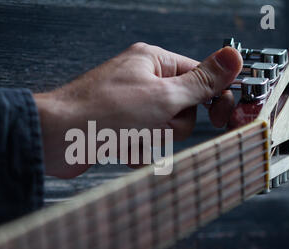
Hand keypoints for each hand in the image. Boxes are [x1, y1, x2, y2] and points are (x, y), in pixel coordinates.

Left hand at [34, 43, 242, 177]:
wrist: (57, 139)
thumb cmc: (101, 112)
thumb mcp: (162, 96)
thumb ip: (200, 82)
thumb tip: (232, 58)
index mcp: (153, 62)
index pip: (199, 76)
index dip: (213, 97)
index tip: (222, 117)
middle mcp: (141, 81)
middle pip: (183, 109)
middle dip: (171, 125)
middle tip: (151, 123)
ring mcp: (130, 105)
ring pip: (165, 129)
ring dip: (151, 139)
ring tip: (129, 136)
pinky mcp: (120, 127)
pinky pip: (145, 141)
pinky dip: (137, 149)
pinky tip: (120, 148)